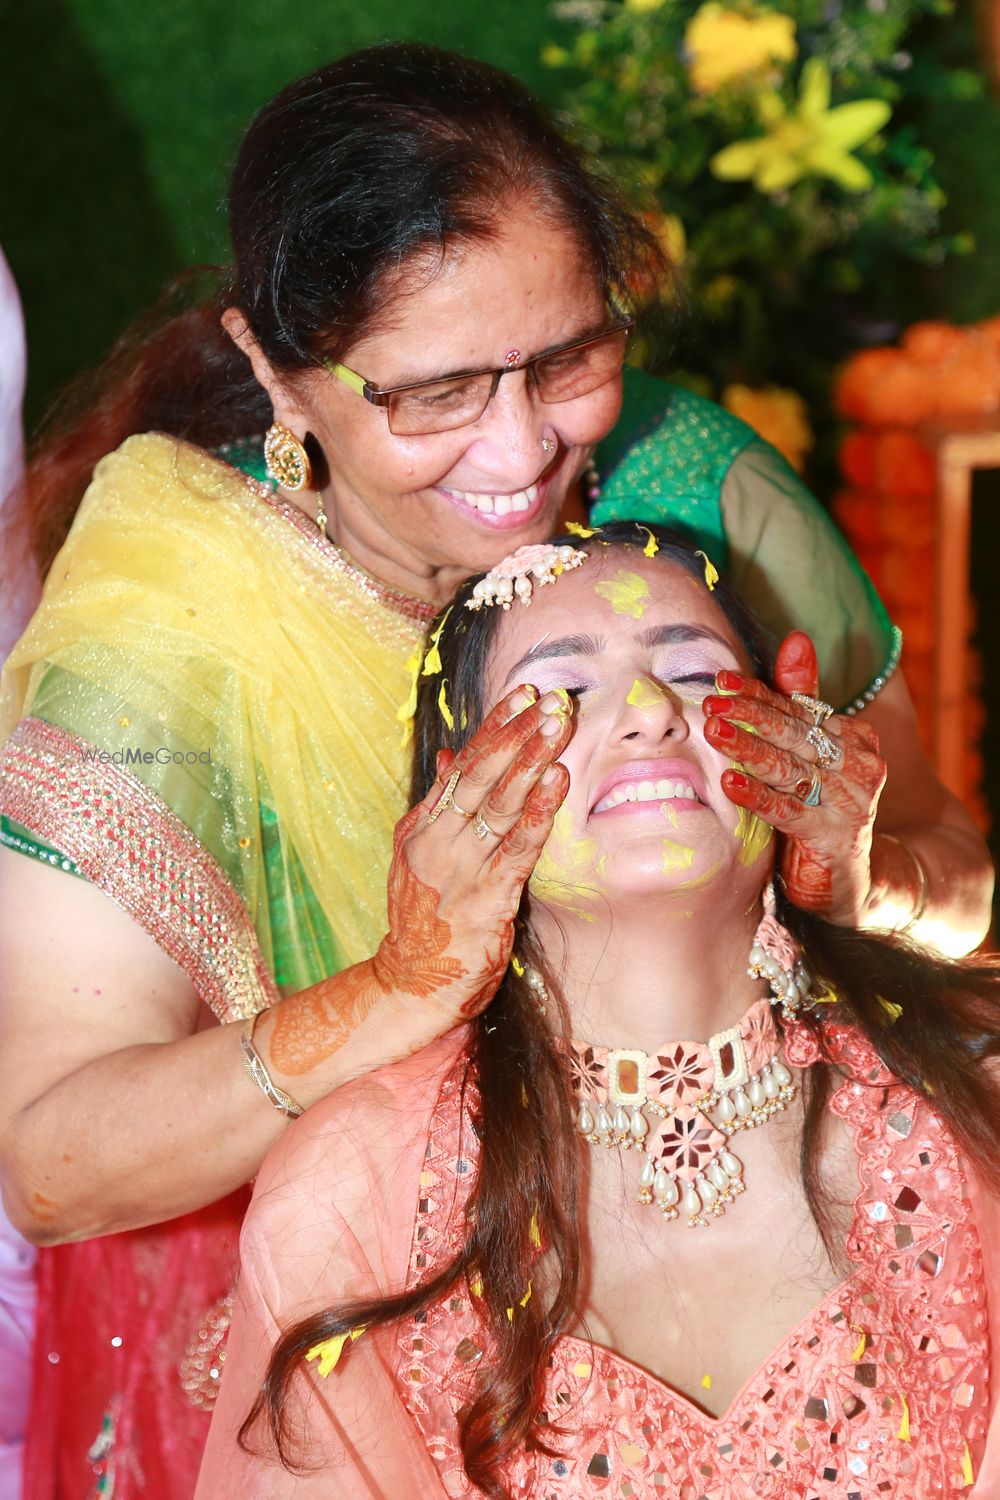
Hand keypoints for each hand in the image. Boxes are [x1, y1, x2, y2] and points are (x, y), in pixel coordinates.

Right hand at [373, 685, 571, 1040]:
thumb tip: (451, 756)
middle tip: (551, 698)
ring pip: (499, 803)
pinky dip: (537, 812)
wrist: (411, 984)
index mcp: (423, 825)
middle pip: (481, 773)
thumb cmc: (424, 919)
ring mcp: (460, 868)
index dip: (495, 725)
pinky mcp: (485, 898)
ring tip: (559, 727)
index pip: (462, 763)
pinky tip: (557, 784)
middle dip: (518, 732)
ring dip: (532, 760)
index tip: (524, 692)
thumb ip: (438, 807)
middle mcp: (438, 839)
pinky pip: (516, 848)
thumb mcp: (419, 856)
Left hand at [702, 631, 886, 926]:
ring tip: (713, 731)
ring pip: (790, 767)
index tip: (721, 678)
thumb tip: (795, 638)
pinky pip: (789, 810)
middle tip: (711, 701)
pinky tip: (729, 783)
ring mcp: (849, 800)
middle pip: (795, 732)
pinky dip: (758, 795)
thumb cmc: (821, 805)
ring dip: (749, 748)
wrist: (850, 876)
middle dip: (751, 714)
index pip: (797, 708)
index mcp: (852, 735)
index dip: (758, 692)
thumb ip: (800, 700)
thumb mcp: (810, 753)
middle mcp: (857, 763)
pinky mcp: (834, 835)